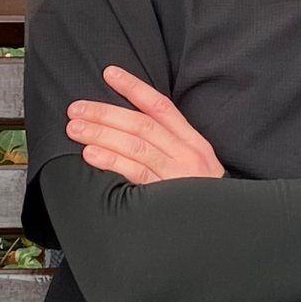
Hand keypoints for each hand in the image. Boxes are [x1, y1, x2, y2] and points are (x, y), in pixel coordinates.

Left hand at [66, 65, 224, 184]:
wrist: (224, 227)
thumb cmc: (203, 196)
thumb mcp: (197, 164)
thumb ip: (170, 145)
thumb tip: (128, 128)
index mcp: (192, 141)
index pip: (160, 106)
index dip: (134, 88)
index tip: (109, 74)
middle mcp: (186, 154)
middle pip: (141, 125)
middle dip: (105, 114)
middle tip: (77, 109)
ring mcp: (176, 175)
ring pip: (135, 146)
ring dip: (101, 134)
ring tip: (76, 128)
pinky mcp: (166, 197)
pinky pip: (135, 174)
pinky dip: (112, 162)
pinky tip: (92, 155)